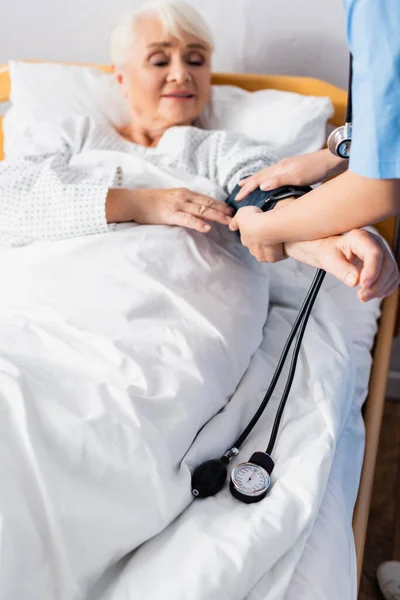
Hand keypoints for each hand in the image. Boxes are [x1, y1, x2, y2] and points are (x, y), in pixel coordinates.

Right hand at [109, 187, 232, 232]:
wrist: (134, 201)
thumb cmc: (150, 202)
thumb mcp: (170, 199)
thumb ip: (183, 203)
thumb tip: (195, 210)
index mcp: (185, 193)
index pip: (207, 198)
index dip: (220, 204)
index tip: (231, 210)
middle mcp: (184, 196)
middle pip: (208, 203)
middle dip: (224, 210)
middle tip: (237, 217)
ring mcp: (178, 205)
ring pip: (202, 210)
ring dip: (217, 216)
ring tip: (228, 222)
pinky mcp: (170, 214)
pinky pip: (187, 219)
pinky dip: (198, 224)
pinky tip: (207, 228)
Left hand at [229, 206, 285, 261]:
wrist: (267, 227)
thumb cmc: (254, 218)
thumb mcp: (241, 214)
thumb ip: (236, 221)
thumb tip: (232, 227)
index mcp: (245, 240)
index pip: (248, 240)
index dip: (254, 234)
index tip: (260, 229)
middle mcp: (252, 250)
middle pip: (257, 248)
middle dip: (262, 244)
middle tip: (270, 235)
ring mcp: (262, 256)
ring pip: (267, 254)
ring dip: (271, 249)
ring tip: (279, 241)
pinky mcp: (273, 258)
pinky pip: (278, 256)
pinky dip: (281, 252)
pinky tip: (284, 246)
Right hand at [234, 149, 346, 200]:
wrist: (332, 160)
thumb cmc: (316, 169)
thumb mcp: (298, 177)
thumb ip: (279, 181)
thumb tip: (261, 186)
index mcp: (279, 168)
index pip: (259, 179)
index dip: (248, 188)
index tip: (238, 198)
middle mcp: (280, 166)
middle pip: (260, 175)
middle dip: (248, 184)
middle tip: (238, 193)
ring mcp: (286, 166)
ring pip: (266, 174)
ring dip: (255, 180)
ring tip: (246, 184)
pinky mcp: (292, 169)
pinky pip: (273, 175)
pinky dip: (265, 179)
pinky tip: (267, 182)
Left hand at [285, 229, 399, 301]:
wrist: (332, 251)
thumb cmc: (329, 252)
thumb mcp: (329, 260)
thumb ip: (341, 269)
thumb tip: (355, 281)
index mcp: (360, 237)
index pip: (374, 253)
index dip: (372, 271)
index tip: (362, 286)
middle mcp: (376, 243)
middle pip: (386, 265)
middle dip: (376, 285)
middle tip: (361, 296)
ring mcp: (383, 252)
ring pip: (392, 273)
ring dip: (381, 289)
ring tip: (363, 296)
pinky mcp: (385, 263)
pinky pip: (393, 277)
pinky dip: (386, 288)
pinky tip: (374, 294)